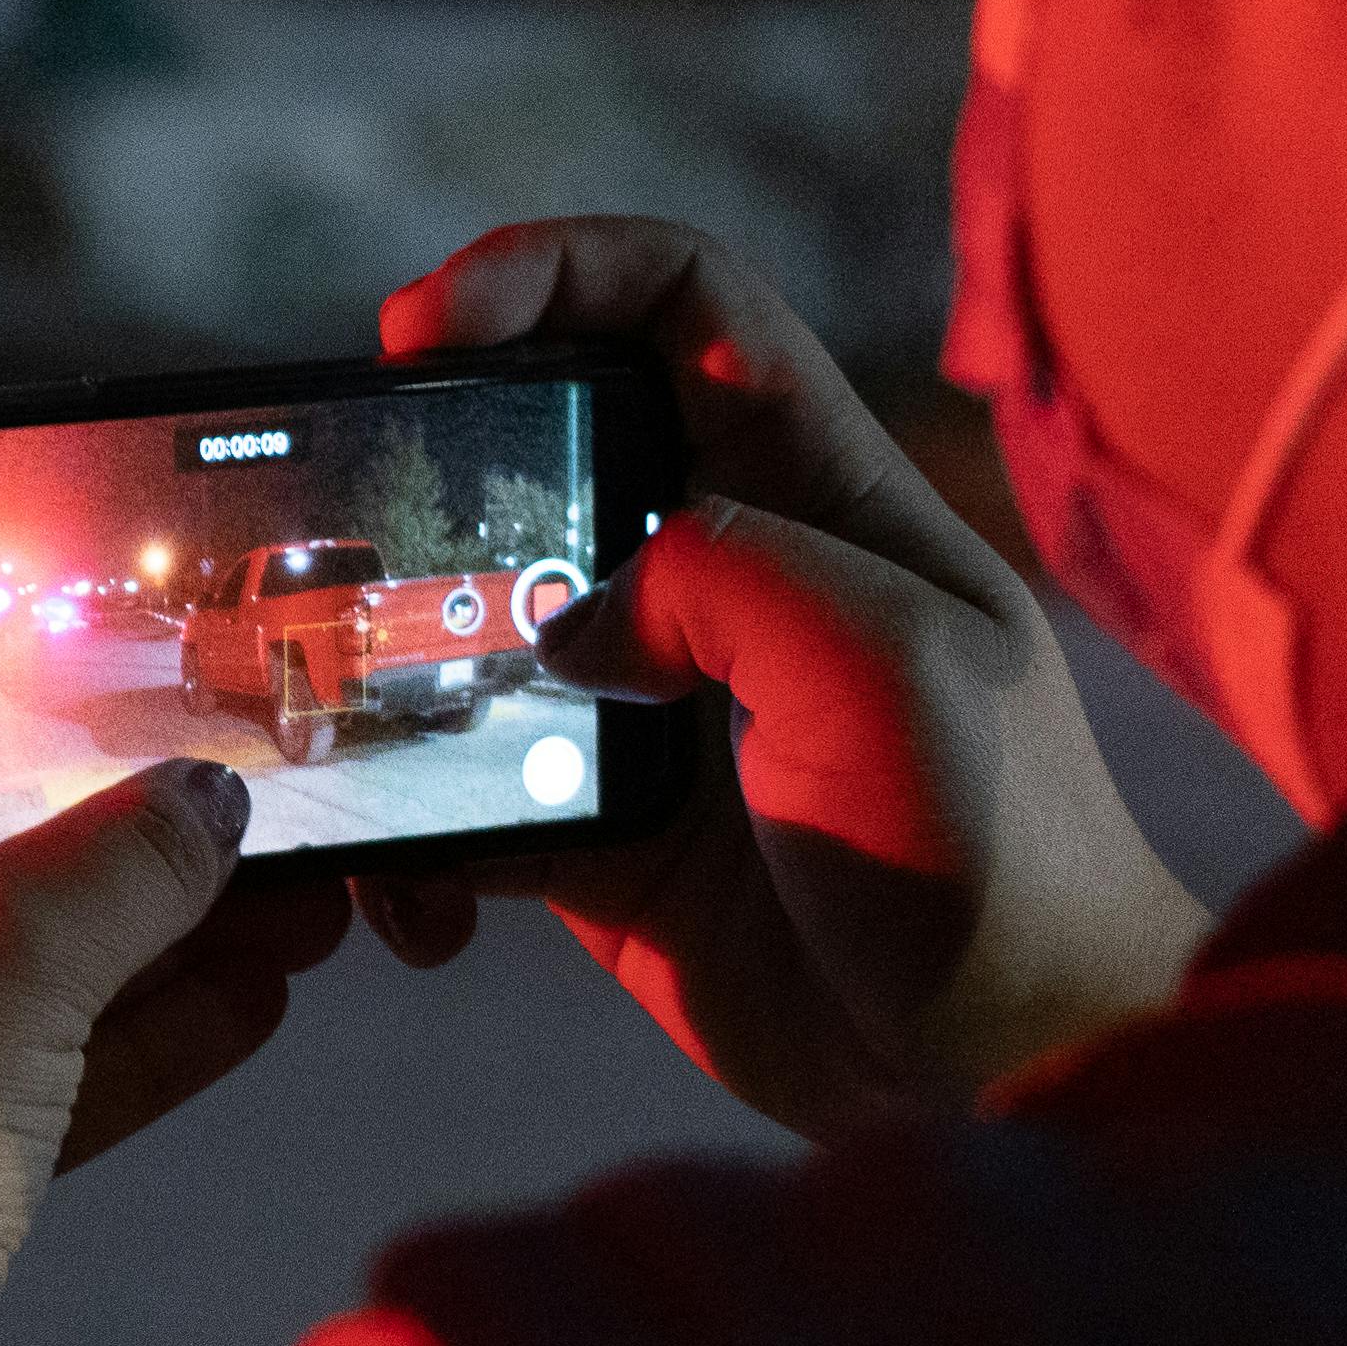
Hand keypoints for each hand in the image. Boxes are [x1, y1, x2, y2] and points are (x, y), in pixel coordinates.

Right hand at [369, 216, 1206, 1134]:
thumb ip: (729, 576)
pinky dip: (411, 842)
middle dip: (429, 466)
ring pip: (480, 631)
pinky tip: (406, 900)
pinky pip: (468, 801)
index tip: (425, 324)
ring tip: (333, 718)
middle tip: (342, 524)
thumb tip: (577, 625)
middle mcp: (732, 583)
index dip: (550, 270)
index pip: (680, 301)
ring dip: (392, 668)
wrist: (1012, 1075)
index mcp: (821, 498)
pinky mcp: (611, 843)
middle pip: (548, 448)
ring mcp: (663, 715)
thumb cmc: (1000, 858)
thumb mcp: (888, 662)